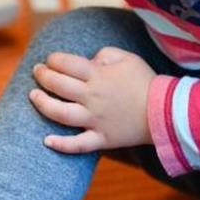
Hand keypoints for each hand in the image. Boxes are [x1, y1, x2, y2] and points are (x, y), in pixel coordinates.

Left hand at [29, 47, 155, 152]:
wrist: (165, 111)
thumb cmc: (146, 82)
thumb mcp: (128, 58)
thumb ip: (104, 54)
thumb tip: (88, 61)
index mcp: (98, 75)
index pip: (66, 63)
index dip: (53, 59)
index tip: (50, 60)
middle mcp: (92, 97)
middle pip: (58, 85)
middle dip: (43, 76)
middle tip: (37, 72)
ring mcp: (95, 120)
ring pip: (60, 113)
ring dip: (43, 104)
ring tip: (33, 96)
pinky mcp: (101, 139)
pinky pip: (78, 145)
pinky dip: (61, 144)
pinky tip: (47, 141)